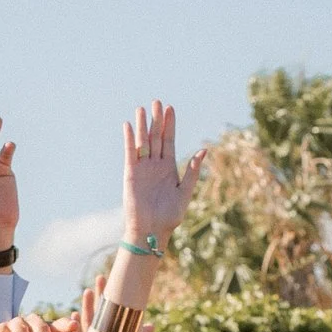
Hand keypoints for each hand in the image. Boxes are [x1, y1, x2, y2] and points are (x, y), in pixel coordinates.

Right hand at [121, 101, 207, 245]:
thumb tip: (203, 150)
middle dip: (157, 120)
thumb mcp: (185, 192)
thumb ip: (193, 171)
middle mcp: (155, 165)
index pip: (169, 141)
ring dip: (142, 125)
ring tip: (142, 108)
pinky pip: (130, 153)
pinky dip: (129, 139)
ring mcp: (142, 168)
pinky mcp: (130, 173)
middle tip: (157, 101)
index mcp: (169, 168)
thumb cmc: (170, 216)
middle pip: (156, 137)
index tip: (170, 108)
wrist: (152, 230)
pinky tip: (128, 126)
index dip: (170, 125)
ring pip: (142, 141)